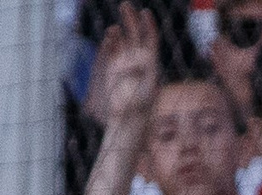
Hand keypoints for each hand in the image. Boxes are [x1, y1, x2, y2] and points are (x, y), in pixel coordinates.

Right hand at [89, 5, 160, 130]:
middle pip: (135, 35)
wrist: (129, 118)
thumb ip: (145, 74)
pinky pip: (111, 50)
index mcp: (151, 64)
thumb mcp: (146, 89)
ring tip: (116, 25)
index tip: (145, 12)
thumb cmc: (141, 108)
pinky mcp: (112, 68)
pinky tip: (110, 35)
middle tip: (126, 5)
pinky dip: (110, 42)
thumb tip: (139, 59)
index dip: (148, 25)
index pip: (150, 40)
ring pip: (122, 41)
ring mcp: (124, 63)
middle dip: (131, 19)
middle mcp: (138, 61)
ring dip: (120, 30)